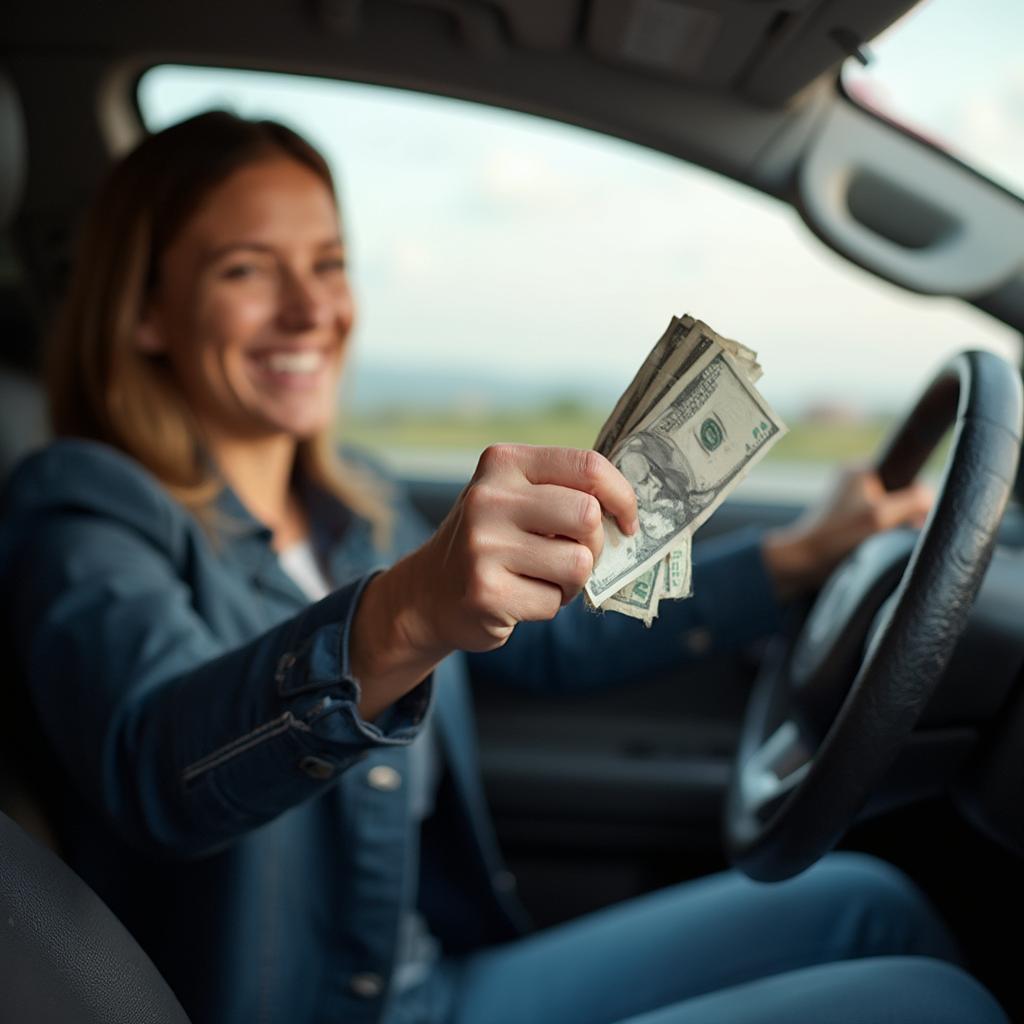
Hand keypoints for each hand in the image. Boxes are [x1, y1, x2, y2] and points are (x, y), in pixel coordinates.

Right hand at [351, 445, 637, 717]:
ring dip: (572, 581)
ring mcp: (482, 545)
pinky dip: (547, 606)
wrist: (428, 593)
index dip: (622, 496)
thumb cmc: (492, 541)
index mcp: (503, 462)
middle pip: (588, 515)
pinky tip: (519, 597)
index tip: (627, 521)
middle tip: (575, 556)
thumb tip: (628, 508)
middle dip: (595, 545)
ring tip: (543, 578)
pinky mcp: (485, 591)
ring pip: (578, 564)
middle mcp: (488, 498)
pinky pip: (552, 602)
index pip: (587, 465)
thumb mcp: (516, 497)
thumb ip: (563, 490)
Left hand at [762, 466, 931, 597]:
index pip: (908, 473)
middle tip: (901, 532)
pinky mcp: (848, 518)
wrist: (803, 562)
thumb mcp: (881, 516)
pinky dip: (884, 532)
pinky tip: (879, 544)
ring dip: (896, 525)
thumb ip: (913, 501)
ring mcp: (850, 498)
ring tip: (886, 539)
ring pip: (891, 508)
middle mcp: (854, 479)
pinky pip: (879, 520)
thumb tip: (933, 497)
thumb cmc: (837, 537)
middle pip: (901, 492)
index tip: (916, 517)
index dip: (918, 496)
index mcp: (860, 469)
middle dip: (907, 513)